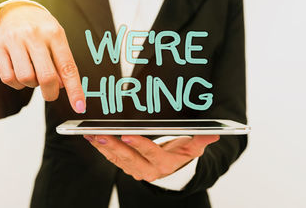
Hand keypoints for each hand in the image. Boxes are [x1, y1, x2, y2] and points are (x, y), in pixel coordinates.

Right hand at [0, 2, 84, 112]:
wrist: (13, 10)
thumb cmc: (40, 30)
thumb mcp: (56, 39)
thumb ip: (61, 62)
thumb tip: (62, 87)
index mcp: (54, 34)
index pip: (68, 67)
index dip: (75, 90)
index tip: (80, 107)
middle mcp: (34, 35)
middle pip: (46, 77)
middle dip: (51, 93)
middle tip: (51, 93)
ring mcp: (14, 40)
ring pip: (26, 79)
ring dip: (32, 85)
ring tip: (33, 74)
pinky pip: (8, 78)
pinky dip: (17, 84)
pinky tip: (19, 73)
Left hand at [84, 135, 218, 181]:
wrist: (174, 173)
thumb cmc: (182, 157)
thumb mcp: (193, 150)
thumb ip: (201, 140)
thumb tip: (214, 133)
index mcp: (165, 164)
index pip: (151, 153)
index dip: (139, 145)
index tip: (127, 134)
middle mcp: (148, 170)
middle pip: (129, 158)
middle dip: (113, 146)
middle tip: (100, 134)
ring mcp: (136, 170)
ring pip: (117, 159)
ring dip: (103, 147)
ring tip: (91, 134)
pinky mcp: (128, 167)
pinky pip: (113, 159)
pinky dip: (102, 149)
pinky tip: (93, 138)